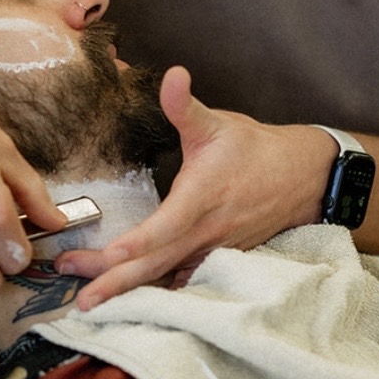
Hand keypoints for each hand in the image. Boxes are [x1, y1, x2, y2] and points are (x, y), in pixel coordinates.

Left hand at [54, 66, 335, 309]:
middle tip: (79, 294)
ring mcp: (212, 252)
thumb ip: (185, 105)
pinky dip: (154, 296)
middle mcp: (207, 231)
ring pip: (166, 278)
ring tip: (89, 301)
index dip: (141, 241)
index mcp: (203, 196)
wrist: (300, 178)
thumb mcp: (217, 123)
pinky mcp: (216, 261)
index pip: (169, 224)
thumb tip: (172, 74)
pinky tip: (127, 305)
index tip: (112, 253)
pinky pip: (181, 283)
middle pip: (157, 263)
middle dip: (115, 279)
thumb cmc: (253, 149)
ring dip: (128, 291)